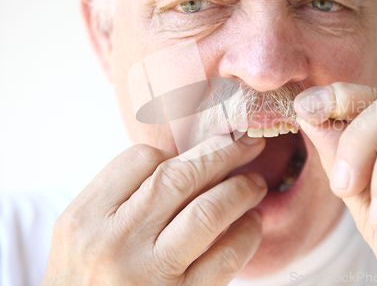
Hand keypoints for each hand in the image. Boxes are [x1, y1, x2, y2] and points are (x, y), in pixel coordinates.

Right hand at [41, 135, 266, 285]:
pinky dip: (246, 234)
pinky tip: (252, 223)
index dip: (177, 152)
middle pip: (179, 178)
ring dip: (240, 191)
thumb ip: (122, 196)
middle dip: (222, 152)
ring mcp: (148, 274)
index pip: (142, 159)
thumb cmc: (86, 276)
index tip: (196, 158)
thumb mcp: (82, 232)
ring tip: (255, 183)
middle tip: (247, 143)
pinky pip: (224, 258)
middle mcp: (115, 242)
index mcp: (86, 217)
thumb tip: (188, 161)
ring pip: (207, 213)